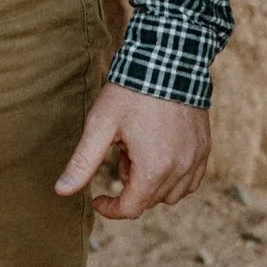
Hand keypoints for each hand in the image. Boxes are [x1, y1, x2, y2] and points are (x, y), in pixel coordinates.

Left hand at [53, 83, 208, 218]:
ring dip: (153, 184)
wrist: (169, 58)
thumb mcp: (100, 125)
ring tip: (139, 151)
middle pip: (150, 201)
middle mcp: (180, 168)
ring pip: (173, 194)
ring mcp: (196, 158)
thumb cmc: (131, 91)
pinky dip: (175, 178)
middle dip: (130, 187)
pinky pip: (192, 180)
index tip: (98, 198)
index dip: (110, 208)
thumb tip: (61, 191)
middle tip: (120, 153)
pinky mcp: (205, 147)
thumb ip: (82, 162)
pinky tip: (161, 155)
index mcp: (154, 168)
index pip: (131, 208)